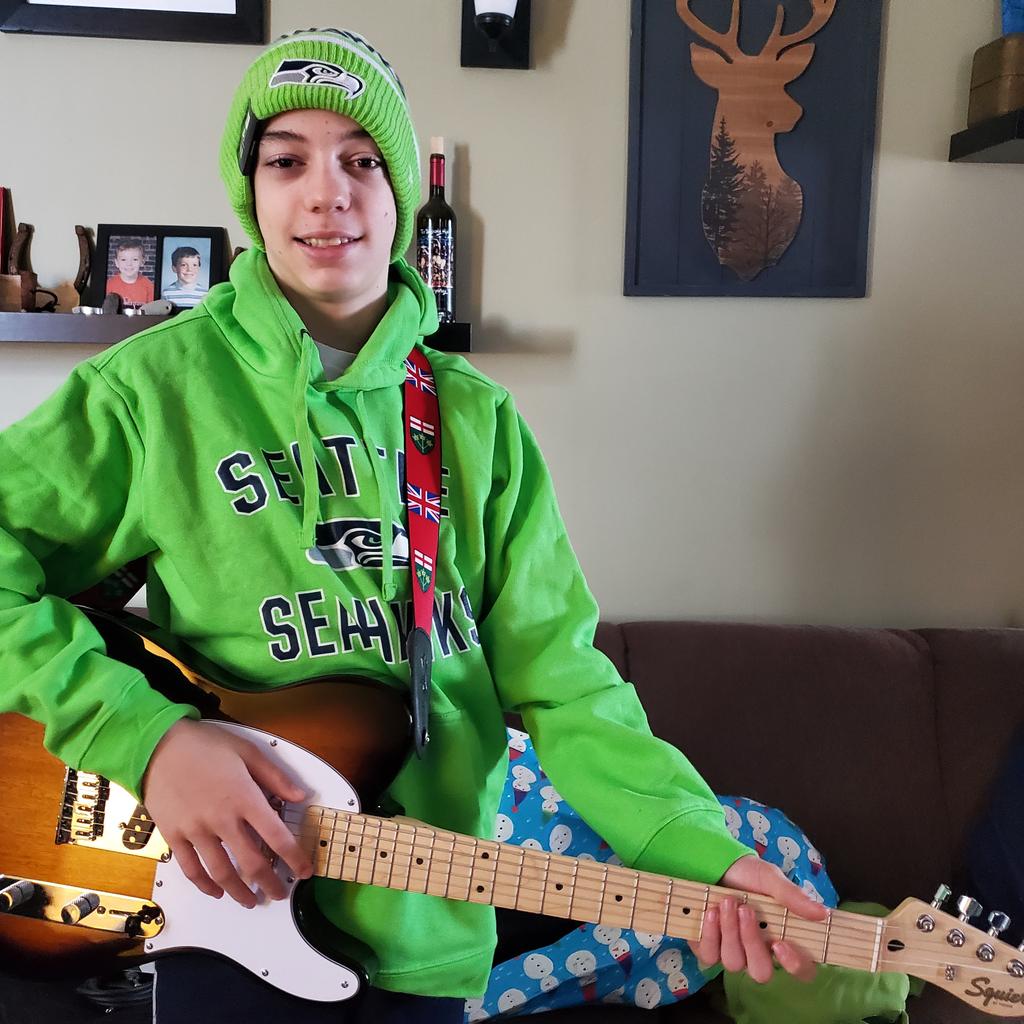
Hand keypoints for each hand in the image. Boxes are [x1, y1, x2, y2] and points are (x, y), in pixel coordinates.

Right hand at [142, 719, 312, 907]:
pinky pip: (191, 869)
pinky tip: (216, 891)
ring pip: (221, 873)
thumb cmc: (205, 745)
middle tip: (279, 894)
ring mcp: (196, 831)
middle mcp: (222, 819)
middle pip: (251, 863)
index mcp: (245, 798)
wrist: (158, 745)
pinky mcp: (173, 836)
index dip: (294, 858)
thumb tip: (300, 796)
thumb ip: (276, 777)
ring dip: (239, 893)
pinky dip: (205, 885)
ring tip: (251, 901)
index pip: (277, 836)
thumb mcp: (248, 751)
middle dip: (270, 884)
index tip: (304, 872)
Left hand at [689, 854, 828, 982]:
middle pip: (762, 972)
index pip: (802, 970)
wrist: (717, 864)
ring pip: (734, 963)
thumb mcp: (771, 879)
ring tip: (727, 901)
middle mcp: (760, 954)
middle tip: (745, 909)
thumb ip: (793, 897)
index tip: (780, 943)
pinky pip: (709, 955)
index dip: (795, 965)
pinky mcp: (709, 949)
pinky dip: (710, 933)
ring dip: (729, 930)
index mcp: (784, 940)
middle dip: (751, 940)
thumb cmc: (749, 875)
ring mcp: (734, 954)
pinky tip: (711, 911)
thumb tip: (823, 913)